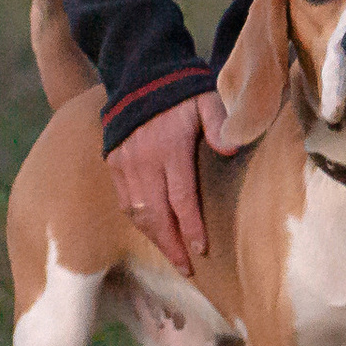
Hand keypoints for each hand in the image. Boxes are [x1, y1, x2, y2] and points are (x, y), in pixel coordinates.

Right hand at [104, 89, 231, 274]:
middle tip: (186, 269)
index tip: (201, 249)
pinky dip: (137, 221)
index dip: (191, 227)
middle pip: (156, 214)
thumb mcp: (208, 100)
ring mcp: (125, 164)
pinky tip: (152, 232)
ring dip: (154, 237)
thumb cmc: (183, 93)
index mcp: (170, 148)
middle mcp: (144, 161)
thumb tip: (233, 149)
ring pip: (137, 212)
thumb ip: (221, 124)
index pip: (181, 198)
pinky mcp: (113, 163)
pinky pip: (123, 201)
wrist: (142, 76)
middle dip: (171, 245)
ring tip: (172, 256)